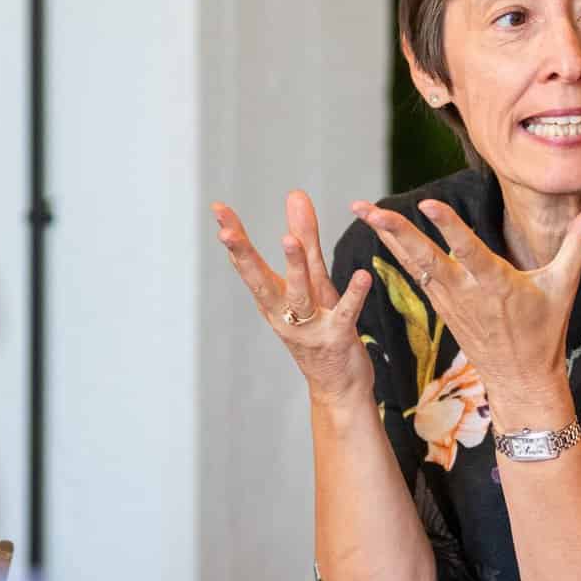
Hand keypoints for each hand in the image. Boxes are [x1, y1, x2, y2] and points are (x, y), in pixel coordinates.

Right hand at [213, 190, 373, 407]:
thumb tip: (295, 194)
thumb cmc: (322, 328)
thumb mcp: (312, 281)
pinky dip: (354, 295)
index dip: (233, 236)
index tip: (218, 209)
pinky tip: (363, 275)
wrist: (339, 386)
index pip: (248, 264)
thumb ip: (305, 236)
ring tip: (288, 240)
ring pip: (298, 295)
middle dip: (243, 256)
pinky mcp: (338, 338)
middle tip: (226, 232)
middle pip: (260, 281)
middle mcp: (284, 314)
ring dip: (294, 268)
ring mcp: (309, 327)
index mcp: (274, 299)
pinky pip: (346, 313)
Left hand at [351, 198, 580, 419]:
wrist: (520, 379)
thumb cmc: (545, 330)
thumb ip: (579, 242)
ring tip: (361, 210)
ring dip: (386, 237)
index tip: (426, 204)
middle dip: (396, 232)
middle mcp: (466, 291)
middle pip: (425, 258)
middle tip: (369, 209)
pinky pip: (414, 275)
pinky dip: (396, 253)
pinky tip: (379, 233)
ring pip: (412, 264)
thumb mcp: (564, 285)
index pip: (468, 250)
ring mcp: (449, 300)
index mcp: (496, 284)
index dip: (447, 227)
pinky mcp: (441, 306)